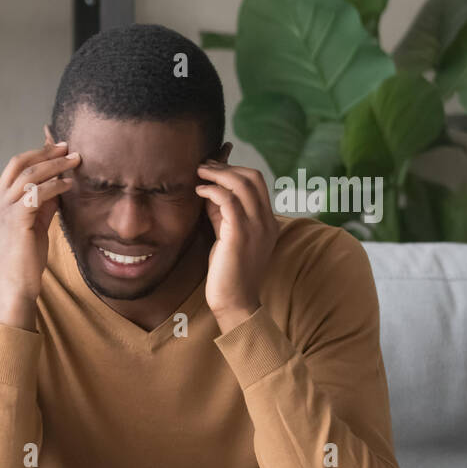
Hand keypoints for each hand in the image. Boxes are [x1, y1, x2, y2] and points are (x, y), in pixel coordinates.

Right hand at [0, 138, 79, 327]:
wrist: (15, 286)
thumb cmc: (25, 260)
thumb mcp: (34, 225)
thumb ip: (42, 205)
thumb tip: (59, 185)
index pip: (14, 168)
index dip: (36, 155)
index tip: (57, 149)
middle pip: (19, 164)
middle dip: (45, 153)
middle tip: (68, 147)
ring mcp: (3, 211)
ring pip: (28, 175)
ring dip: (55, 165)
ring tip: (75, 160)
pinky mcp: (15, 221)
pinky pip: (36, 194)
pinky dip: (54, 186)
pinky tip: (69, 185)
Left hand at [195, 156, 277, 328]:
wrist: (235, 302)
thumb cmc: (227, 273)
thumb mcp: (227, 237)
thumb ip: (223, 215)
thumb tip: (209, 194)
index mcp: (267, 221)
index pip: (258, 183)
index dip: (235, 170)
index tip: (213, 167)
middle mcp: (266, 221)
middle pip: (253, 177)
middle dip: (227, 167)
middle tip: (204, 165)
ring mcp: (256, 227)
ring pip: (243, 184)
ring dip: (218, 174)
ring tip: (199, 172)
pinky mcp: (240, 234)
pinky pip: (229, 200)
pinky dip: (213, 190)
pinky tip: (199, 191)